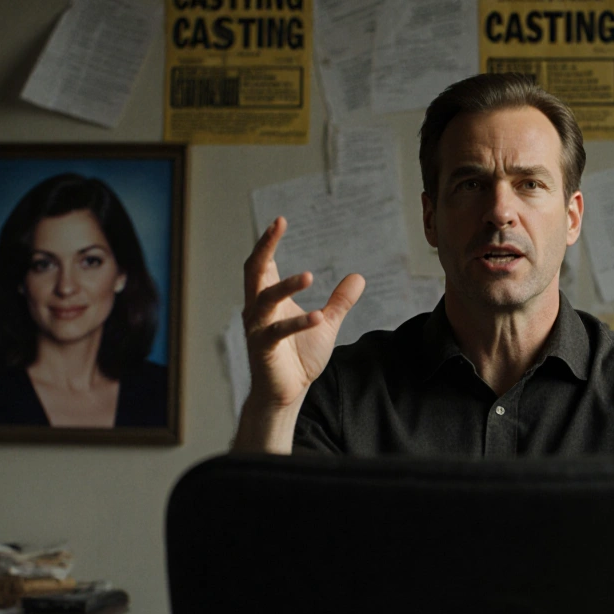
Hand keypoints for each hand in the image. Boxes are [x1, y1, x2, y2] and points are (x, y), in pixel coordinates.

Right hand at [242, 217, 364, 410]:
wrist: (286, 393)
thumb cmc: (299, 358)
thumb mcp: (327, 323)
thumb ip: (340, 301)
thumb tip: (359, 277)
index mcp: (268, 300)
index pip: (263, 265)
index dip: (268, 242)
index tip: (280, 220)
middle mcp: (258, 310)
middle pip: (254, 271)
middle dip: (264, 247)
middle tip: (277, 226)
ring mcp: (258, 329)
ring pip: (265, 299)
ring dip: (286, 286)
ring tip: (310, 276)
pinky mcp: (263, 349)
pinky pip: (278, 332)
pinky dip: (298, 323)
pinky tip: (318, 317)